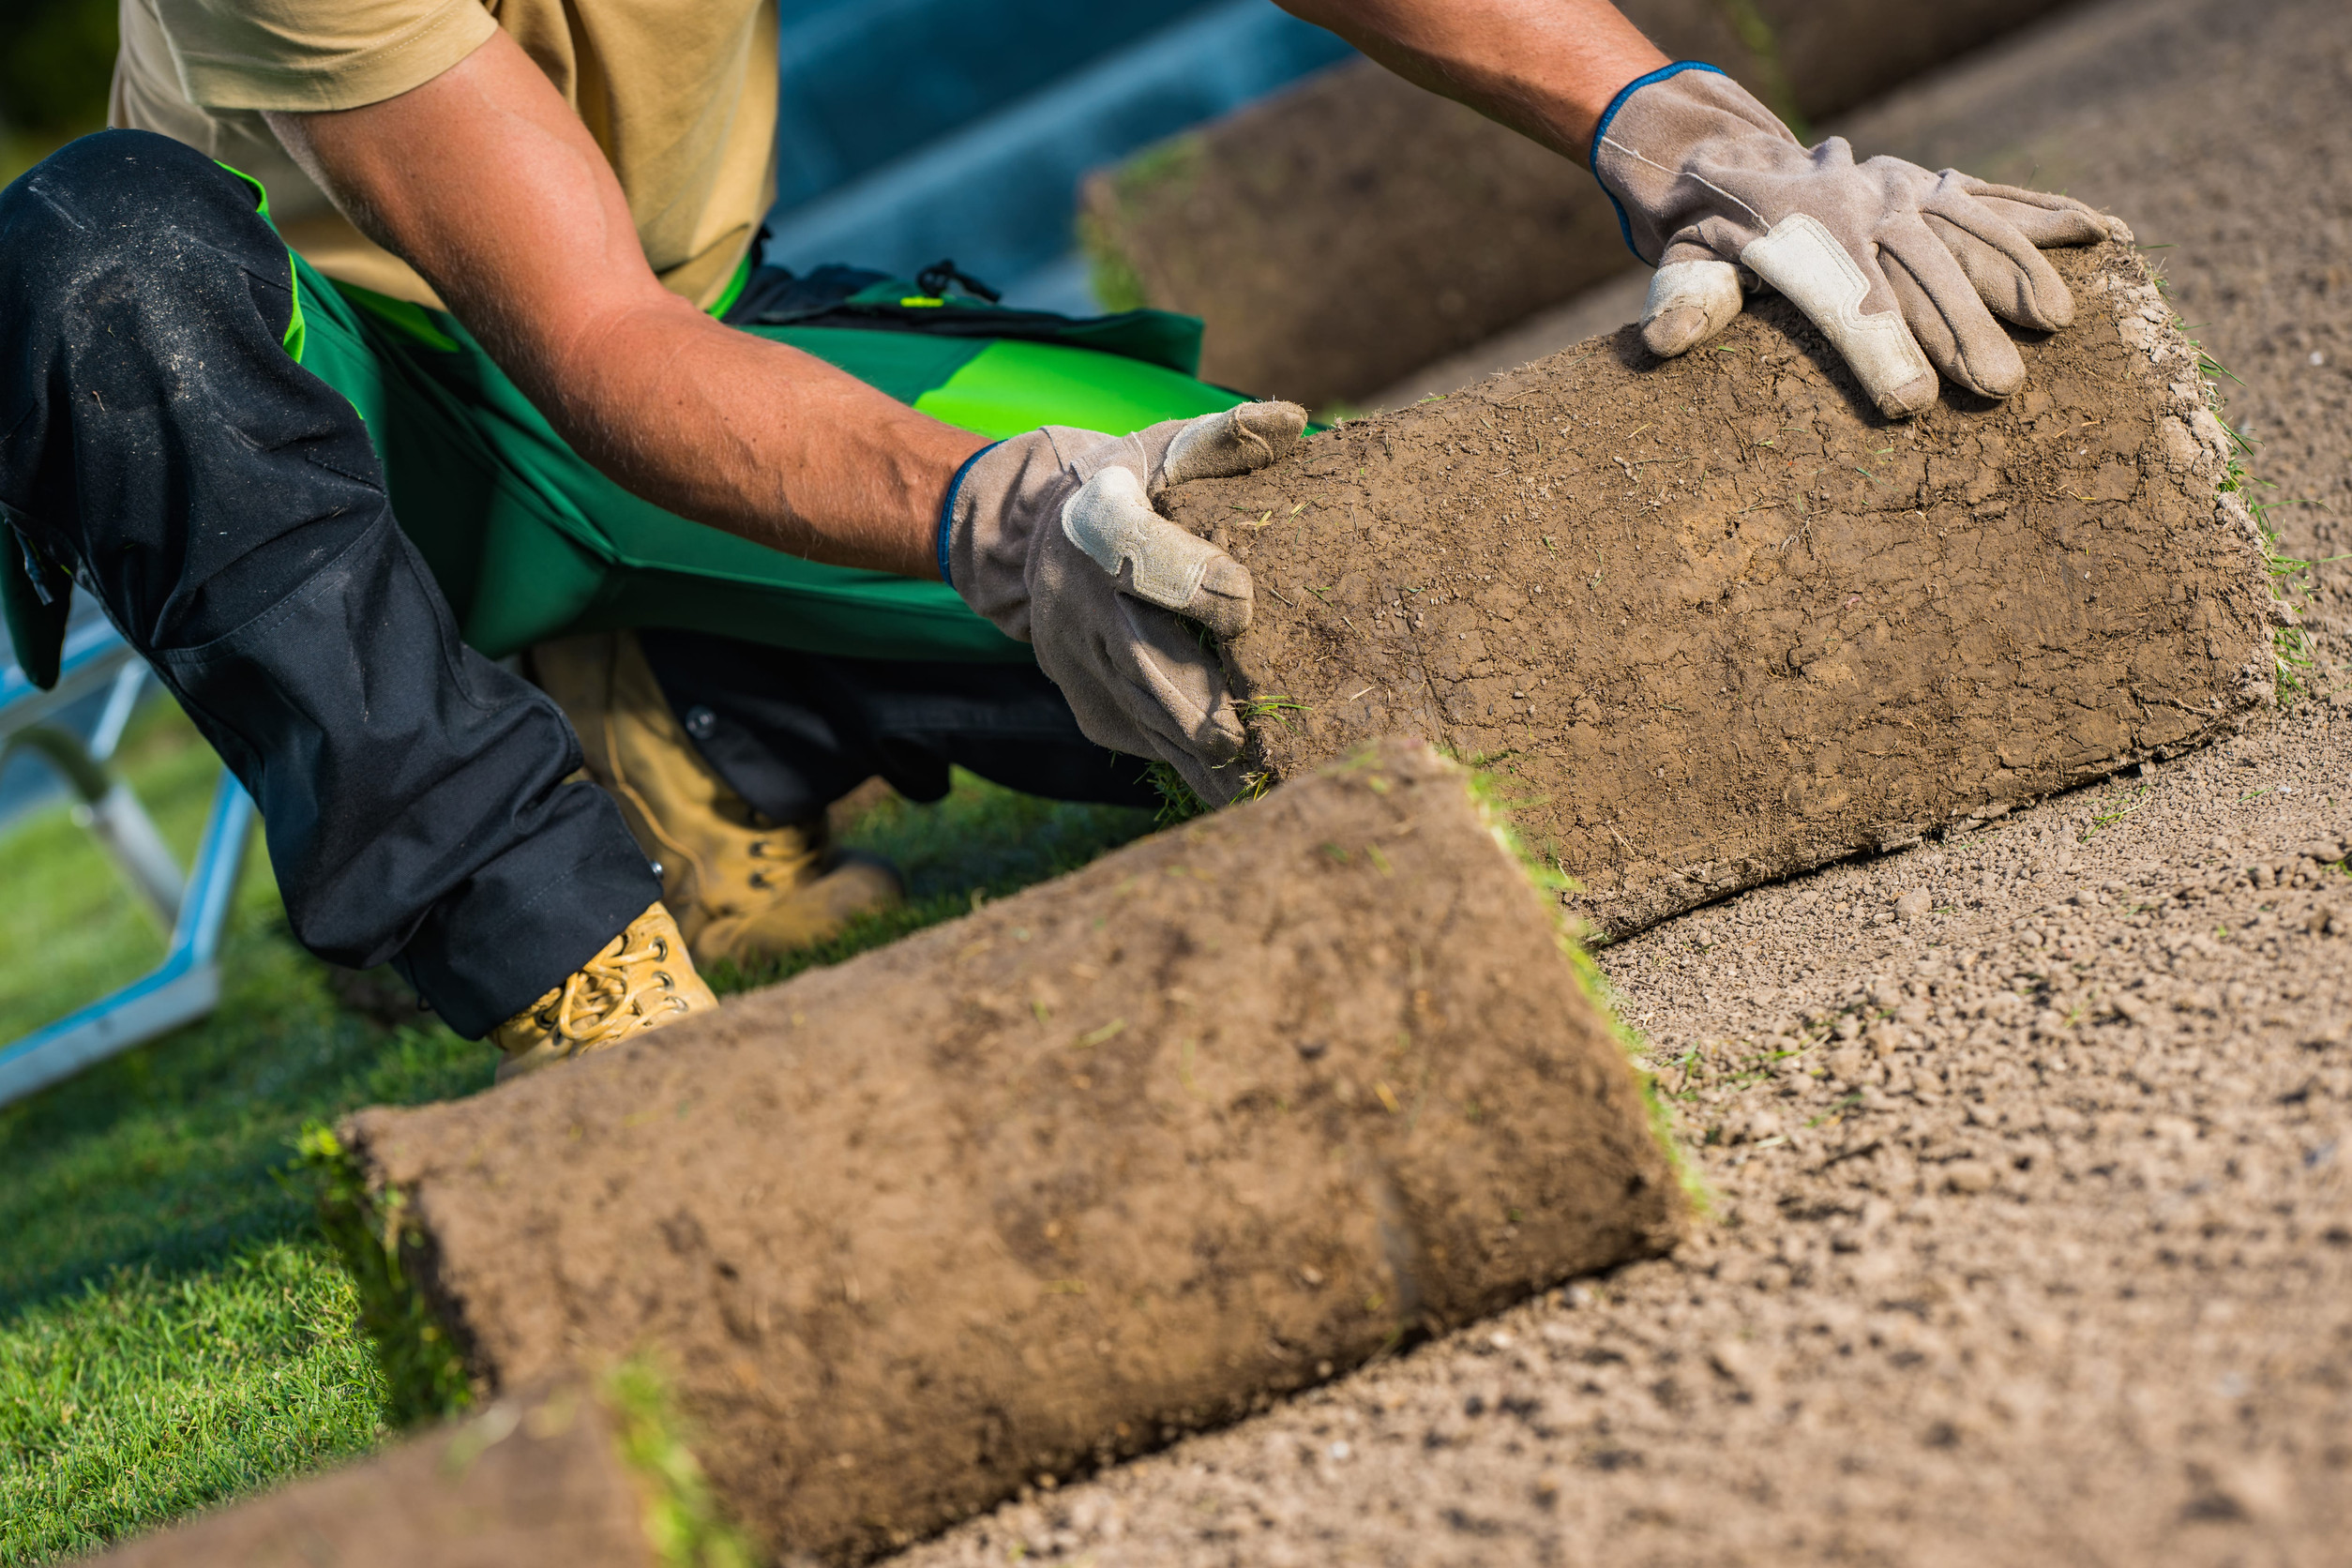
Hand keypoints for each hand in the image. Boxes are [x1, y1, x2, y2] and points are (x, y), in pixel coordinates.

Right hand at [943, 403, 1307, 802]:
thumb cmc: (1128, 486)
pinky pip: (1142, 741)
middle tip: (1252, 738)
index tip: (1242, 601)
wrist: (1030, 538)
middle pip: (1143, 664)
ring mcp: (1079, 662)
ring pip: (1146, 718)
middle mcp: (1082, 601)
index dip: (1189, 579)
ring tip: (1264, 786)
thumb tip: (1291, 422)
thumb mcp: (1162, 448)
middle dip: (1198, 707)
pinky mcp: (1087, 705)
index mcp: (1102, 525)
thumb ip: (1224, 438)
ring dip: (1203, 756)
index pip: (1140, 555)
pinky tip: (1240, 792)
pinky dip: (1190, 768)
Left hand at [1591, 65, 2120, 416]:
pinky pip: (1999, 196)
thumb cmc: (1711, 237)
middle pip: (1921, 272)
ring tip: (2057, 325)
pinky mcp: (1935, 181)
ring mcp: (1906, 185)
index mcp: (1805, 232)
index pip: (1847, 298)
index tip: (1910, 406)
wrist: (1733, 160)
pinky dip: (2052, 215)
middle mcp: (1865, 201)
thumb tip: (1665, 339)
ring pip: (1971, 229)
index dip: (1879, 352)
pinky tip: (2107, 236)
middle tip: (2001, 389)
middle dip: (1963, 329)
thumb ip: (1683, 299)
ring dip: (2019, 274)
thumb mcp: (1682, 263)